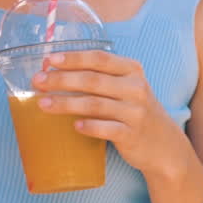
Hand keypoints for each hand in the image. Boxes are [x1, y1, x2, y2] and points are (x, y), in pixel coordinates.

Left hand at [31, 49, 184, 177]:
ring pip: (95, 104)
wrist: (164, 145)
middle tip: (37, 81)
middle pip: (92, 80)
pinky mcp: (133, 135)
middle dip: (61, 80)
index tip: (49, 59)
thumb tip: (55, 72)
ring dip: (66, 103)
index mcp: (132, 70)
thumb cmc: (135, 111)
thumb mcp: (127, 88)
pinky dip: (89, 126)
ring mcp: (136, 112)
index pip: (99, 58)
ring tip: (43, 104)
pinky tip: (74, 126)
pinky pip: (107, 129)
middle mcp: (136, 88)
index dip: (73, 58)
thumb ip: (100, 78)